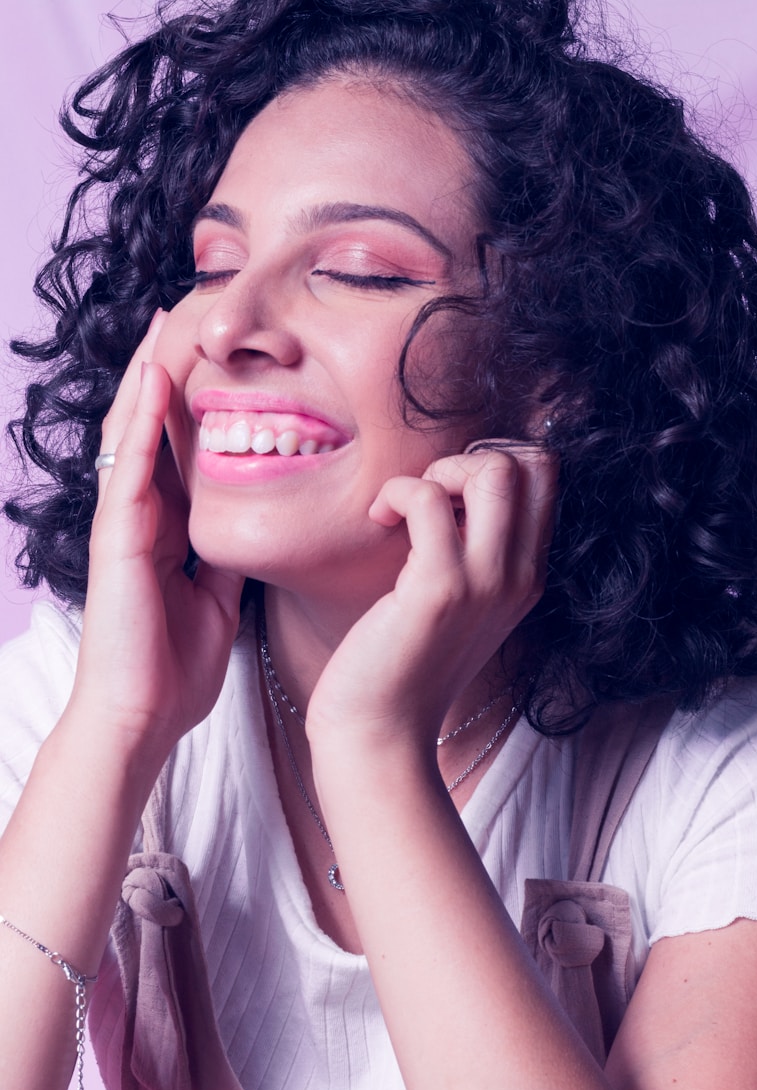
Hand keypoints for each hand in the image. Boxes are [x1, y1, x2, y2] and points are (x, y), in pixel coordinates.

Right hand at [70, 311, 243, 759]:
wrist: (144, 718)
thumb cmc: (176, 668)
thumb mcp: (219, 598)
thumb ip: (227, 555)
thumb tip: (254, 522)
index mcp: (166, 532)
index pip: (176, 453)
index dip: (192, 406)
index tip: (214, 361)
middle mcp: (141, 519)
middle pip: (148, 431)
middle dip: (164, 375)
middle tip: (182, 317)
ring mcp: (124, 525)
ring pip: (131, 436)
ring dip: (147, 379)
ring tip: (163, 326)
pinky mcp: (116, 539)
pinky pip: (128, 468)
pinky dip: (139, 422)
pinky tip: (153, 381)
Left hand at [305, 441, 557, 747]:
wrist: (380, 731)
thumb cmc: (405, 662)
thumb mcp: (459, 603)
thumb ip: (473, 550)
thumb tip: (453, 482)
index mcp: (528, 577)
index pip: (547, 481)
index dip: (495, 464)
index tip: (447, 498)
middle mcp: (520, 578)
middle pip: (533, 465)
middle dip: (472, 459)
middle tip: (427, 498)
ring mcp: (486, 583)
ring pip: (494, 471)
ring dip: (439, 472)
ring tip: (406, 510)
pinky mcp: (440, 589)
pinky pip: (426, 498)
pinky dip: (396, 493)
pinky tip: (379, 521)